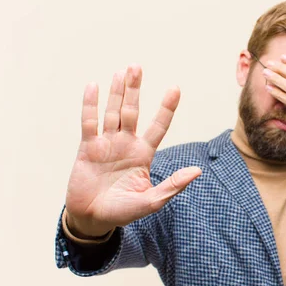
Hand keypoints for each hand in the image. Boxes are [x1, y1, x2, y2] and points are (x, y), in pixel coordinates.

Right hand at [65, 65, 201, 236]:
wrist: (93, 218)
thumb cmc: (123, 211)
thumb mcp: (151, 201)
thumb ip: (173, 185)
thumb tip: (197, 171)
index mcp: (143, 154)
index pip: (158, 126)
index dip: (166, 108)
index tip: (175, 88)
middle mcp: (126, 144)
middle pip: (132, 111)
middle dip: (135, 89)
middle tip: (137, 66)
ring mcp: (106, 143)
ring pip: (113, 111)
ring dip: (116, 91)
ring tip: (122, 71)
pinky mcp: (87, 147)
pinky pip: (89, 122)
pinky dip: (91, 105)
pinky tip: (94, 86)